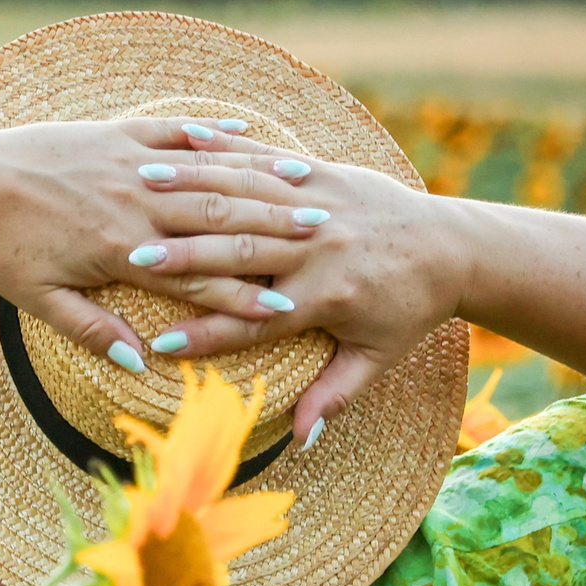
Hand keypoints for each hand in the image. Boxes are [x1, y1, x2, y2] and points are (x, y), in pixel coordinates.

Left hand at [0, 117, 324, 374]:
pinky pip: (174, 130)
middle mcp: (135, 204)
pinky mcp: (115, 133)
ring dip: (258, 187)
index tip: (286, 311)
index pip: (195, 282)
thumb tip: (141, 363)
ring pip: (207, 175)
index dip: (242, 299)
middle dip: (273, 238)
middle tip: (324, 246)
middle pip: (219, 224)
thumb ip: (94, 331)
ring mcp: (128, 163)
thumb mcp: (40, 301)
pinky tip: (246, 136)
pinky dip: (211, 134)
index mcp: (121, 251)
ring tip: (306, 194)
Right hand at [120, 150, 473, 440]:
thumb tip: (302, 439)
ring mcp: (320, 203)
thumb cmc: (410, 308)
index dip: (207, 335)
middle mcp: (319, 248)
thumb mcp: (377, 357)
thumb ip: (334, 395)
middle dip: (183, 257)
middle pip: (239, 254)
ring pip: (245, 198)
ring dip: (191, 193)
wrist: (453, 245)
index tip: (161, 347)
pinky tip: (183, 145)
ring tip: (141, 190)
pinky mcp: (323, 173)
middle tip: (132, 259)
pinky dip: (224, 154)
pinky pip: (266, 162)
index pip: (254, 321)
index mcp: (327, 296)